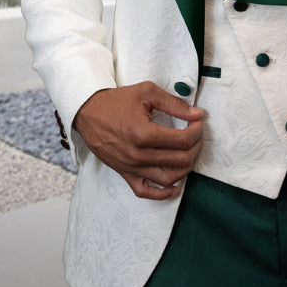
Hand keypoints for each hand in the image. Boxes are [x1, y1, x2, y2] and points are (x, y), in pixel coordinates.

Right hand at [73, 81, 203, 200]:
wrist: (88, 112)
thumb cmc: (116, 101)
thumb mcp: (147, 92)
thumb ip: (174, 104)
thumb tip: (196, 114)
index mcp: (143, 134)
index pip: (182, 140)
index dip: (196, 131)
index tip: (198, 122)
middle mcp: (138, 155)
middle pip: (179, 160)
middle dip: (195, 147)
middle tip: (196, 136)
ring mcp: (131, 167)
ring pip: (168, 179)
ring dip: (185, 168)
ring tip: (189, 154)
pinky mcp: (124, 173)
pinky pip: (145, 192)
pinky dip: (162, 193)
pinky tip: (175, 185)